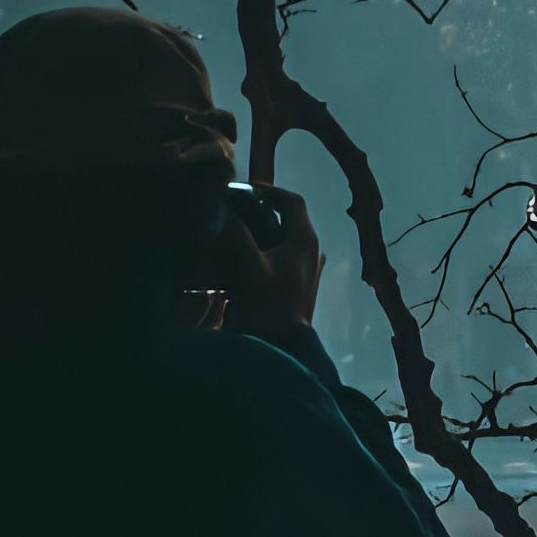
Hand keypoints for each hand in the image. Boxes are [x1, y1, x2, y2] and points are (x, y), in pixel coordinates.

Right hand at [227, 184, 326, 333]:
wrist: (283, 346)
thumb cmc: (268, 306)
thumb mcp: (247, 265)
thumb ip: (236, 233)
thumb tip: (224, 209)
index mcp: (305, 241)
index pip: (293, 201)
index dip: (269, 191)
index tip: (243, 191)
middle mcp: (312, 250)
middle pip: (289, 218)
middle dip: (261, 210)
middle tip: (234, 209)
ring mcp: (309, 267)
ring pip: (286, 237)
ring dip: (262, 229)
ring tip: (235, 230)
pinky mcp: (301, 282)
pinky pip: (284, 255)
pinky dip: (265, 248)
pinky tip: (243, 256)